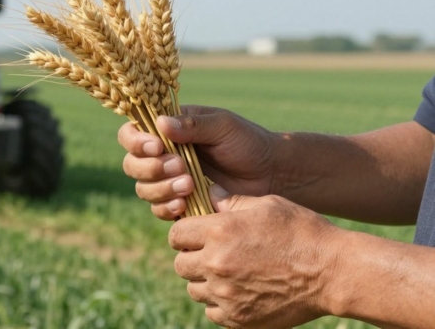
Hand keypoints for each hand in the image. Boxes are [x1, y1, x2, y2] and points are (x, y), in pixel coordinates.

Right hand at [118, 106, 278, 219]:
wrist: (272, 175)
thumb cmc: (248, 143)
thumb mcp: (223, 127)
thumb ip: (193, 126)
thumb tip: (160, 124)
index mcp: (168, 130)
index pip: (132, 133)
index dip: (136, 142)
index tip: (157, 147)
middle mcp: (163, 155)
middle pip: (132, 164)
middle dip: (151, 168)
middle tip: (179, 167)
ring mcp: (169, 181)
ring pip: (143, 189)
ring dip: (161, 188)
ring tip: (190, 185)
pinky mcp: (179, 203)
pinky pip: (159, 209)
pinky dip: (167, 208)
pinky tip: (184, 204)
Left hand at [170, 185, 341, 328]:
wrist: (334, 273)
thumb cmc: (302, 232)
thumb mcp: (267, 205)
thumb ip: (231, 202)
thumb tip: (208, 194)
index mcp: (219, 232)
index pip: (176, 234)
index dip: (185, 233)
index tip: (195, 234)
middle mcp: (216, 264)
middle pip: (181, 264)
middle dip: (193, 257)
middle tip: (213, 253)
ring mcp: (226, 295)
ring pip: (194, 289)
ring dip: (206, 281)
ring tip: (230, 273)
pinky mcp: (238, 318)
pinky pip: (212, 312)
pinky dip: (221, 304)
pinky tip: (240, 291)